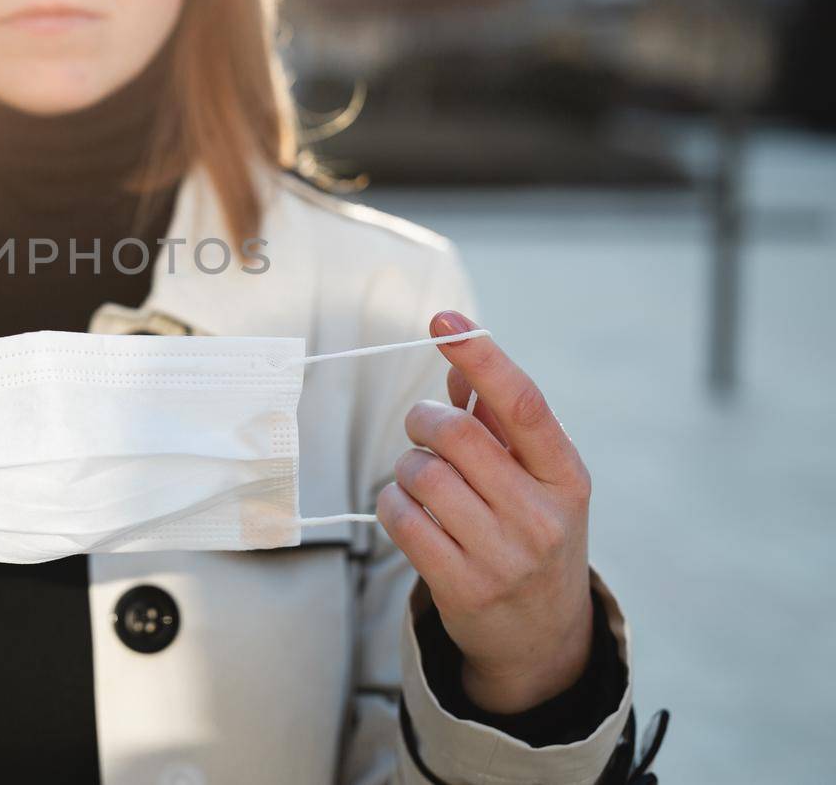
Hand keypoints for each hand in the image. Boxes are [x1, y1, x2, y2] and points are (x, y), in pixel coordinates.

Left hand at [377, 311, 593, 713]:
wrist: (542, 639)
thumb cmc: (531, 535)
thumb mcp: (535, 479)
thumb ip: (498, 418)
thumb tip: (458, 356)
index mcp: (566, 477)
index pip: (523, 404)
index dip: (483, 357)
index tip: (446, 321)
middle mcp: (541, 515)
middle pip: (455, 434)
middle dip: (423, 420)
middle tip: (422, 429)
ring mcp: (504, 555)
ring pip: (420, 474)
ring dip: (405, 467)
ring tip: (421, 481)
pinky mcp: (463, 586)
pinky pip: (400, 518)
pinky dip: (391, 503)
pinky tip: (408, 511)